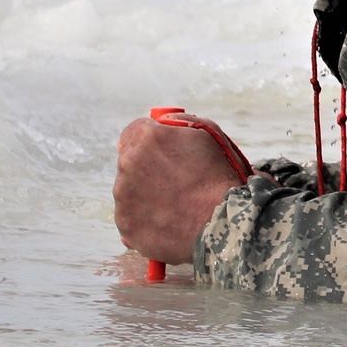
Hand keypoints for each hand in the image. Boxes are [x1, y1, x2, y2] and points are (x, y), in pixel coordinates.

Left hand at [113, 115, 243, 263]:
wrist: (223, 222)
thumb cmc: (219, 177)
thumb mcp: (208, 134)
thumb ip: (179, 123)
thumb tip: (162, 122)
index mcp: (146, 137)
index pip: (132, 133)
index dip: (148, 143)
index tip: (158, 154)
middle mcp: (127, 164)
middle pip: (129, 162)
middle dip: (146, 168)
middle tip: (173, 182)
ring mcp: (123, 196)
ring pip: (128, 191)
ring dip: (145, 194)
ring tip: (174, 204)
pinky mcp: (125, 224)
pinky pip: (131, 217)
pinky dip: (145, 219)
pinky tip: (168, 220)